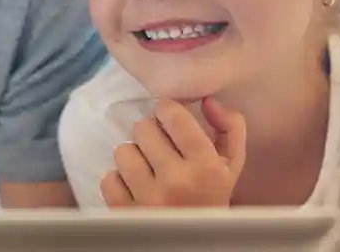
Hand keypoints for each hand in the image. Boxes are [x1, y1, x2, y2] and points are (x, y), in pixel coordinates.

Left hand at [101, 97, 245, 207]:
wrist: (196, 242)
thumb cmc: (212, 196)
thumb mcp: (231, 164)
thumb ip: (229, 127)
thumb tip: (207, 101)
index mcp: (206, 167)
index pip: (173, 115)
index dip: (167, 110)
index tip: (168, 119)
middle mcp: (176, 181)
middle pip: (143, 128)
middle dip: (151, 134)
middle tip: (159, 147)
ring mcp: (148, 199)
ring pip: (123, 151)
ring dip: (134, 156)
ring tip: (147, 168)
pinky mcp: (125, 213)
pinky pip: (108, 179)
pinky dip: (119, 181)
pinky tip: (135, 188)